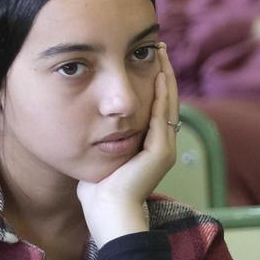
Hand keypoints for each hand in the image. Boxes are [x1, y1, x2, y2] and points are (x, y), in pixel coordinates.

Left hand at [76, 44, 180, 245]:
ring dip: (165, 76)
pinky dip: (161, 94)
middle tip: (159, 46)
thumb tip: (90, 118)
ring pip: (168, 103)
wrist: (107, 213)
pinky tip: (157, 75)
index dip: (155, 80)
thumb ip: (103, 137)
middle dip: (163, 71)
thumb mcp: (102, 155)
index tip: (147, 57)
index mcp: (151, 144)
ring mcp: (164, 147)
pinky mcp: (160, 152)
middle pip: (167, 99)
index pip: (157, 105)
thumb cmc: (98, 191)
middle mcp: (163, 143)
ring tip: (160, 53)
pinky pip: (161, 115)